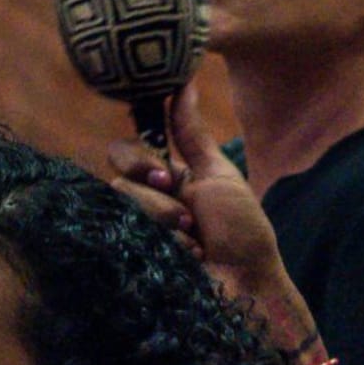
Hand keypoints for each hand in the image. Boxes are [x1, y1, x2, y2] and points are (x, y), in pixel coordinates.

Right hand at [108, 83, 285, 300]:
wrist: (245, 283)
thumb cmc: (242, 231)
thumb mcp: (218, 174)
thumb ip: (192, 133)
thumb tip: (183, 81)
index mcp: (165, 180)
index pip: (126, 153)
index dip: (140, 158)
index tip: (167, 174)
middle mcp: (144, 203)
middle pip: (119, 175)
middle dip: (154, 190)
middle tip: (185, 212)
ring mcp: (133, 231)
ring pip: (120, 200)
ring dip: (164, 218)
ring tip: (192, 237)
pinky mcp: (126, 256)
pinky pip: (117, 231)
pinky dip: (159, 240)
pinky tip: (183, 254)